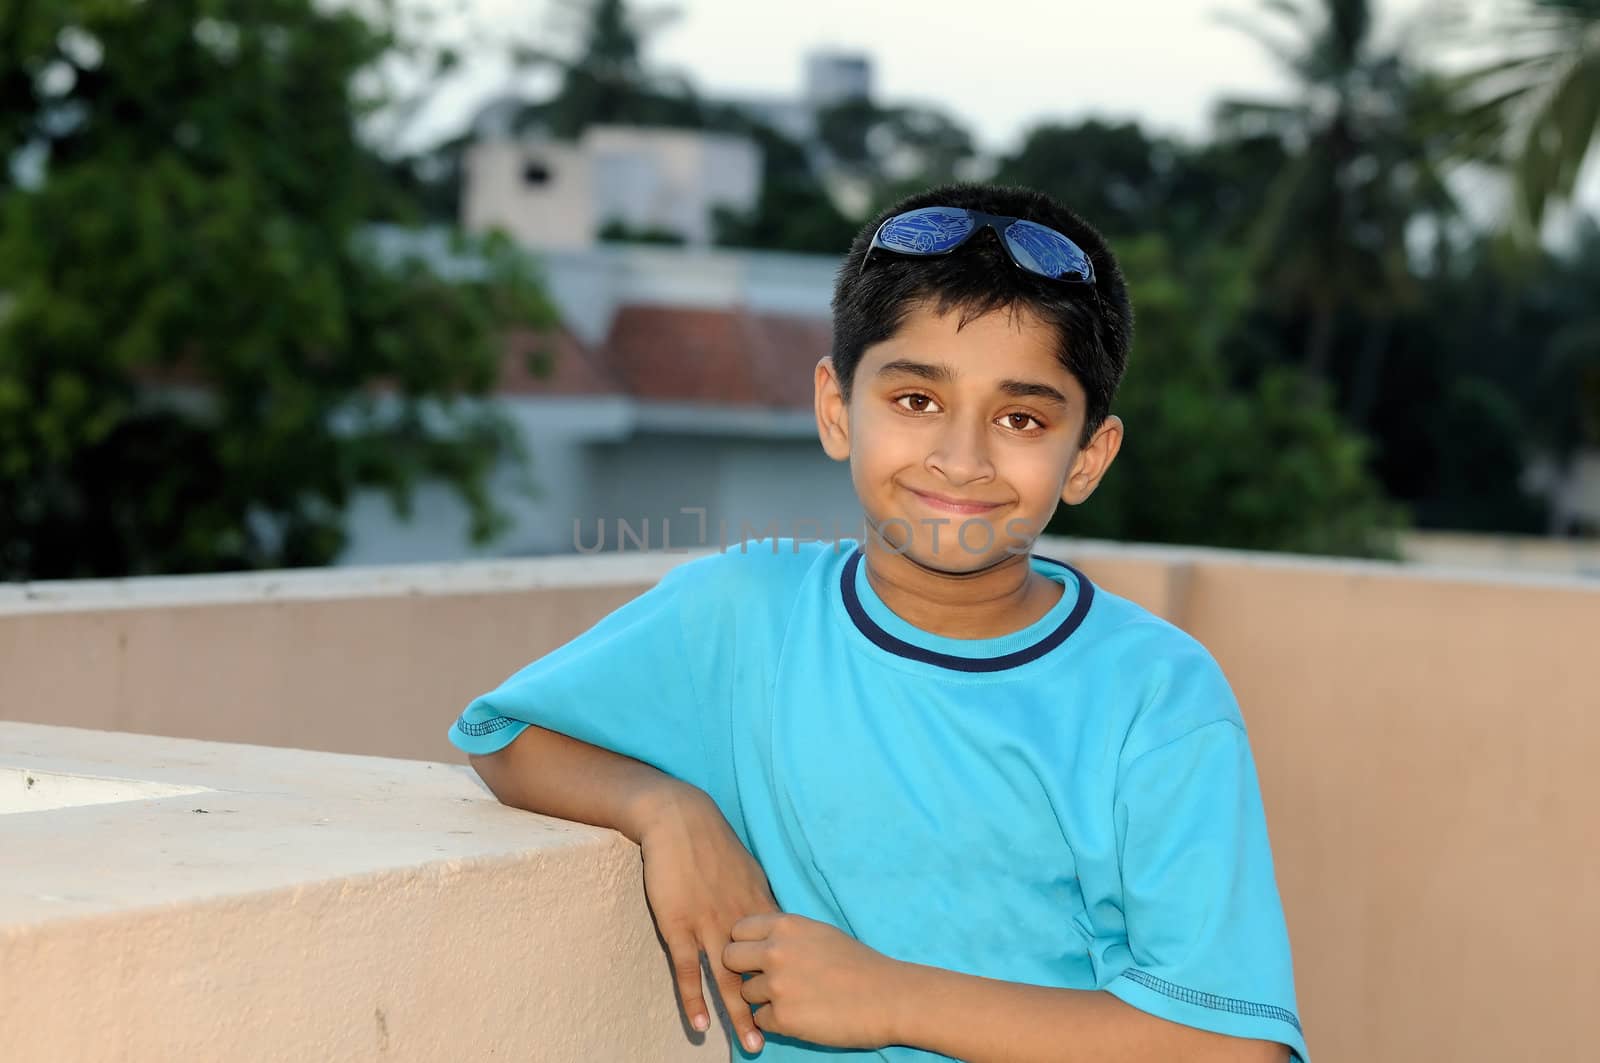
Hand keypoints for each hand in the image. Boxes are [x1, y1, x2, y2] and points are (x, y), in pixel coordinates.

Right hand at [636, 788, 781, 1054]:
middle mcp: (739, 919)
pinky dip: (695, 998)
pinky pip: (689, 969)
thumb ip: (760, 900)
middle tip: (790, 1035)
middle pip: (761, 972)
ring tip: (750, 1045)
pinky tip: (701, 1024)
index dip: (794, 979)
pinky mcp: (678, 925)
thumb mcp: (748, 870)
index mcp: (759, 906)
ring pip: (728, 978)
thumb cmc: (712, 843)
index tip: (811, 1004)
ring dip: (739, 1014)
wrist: (680, 819)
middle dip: (775, 1006)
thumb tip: (777, 922)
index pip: (782, 953)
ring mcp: (708, 924)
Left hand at [722, 912, 902, 1050]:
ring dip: (762, 999)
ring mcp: (777, 985)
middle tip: (765, 980)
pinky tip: (801, 1016)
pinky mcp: (782, 1017)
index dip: (744, 944)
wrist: (888, 996)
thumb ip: (787, 936)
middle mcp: (776, 951)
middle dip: (742, 970)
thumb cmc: (858, 964)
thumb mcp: (819, 934)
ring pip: (744, 993)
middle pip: (729, 957)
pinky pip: (760, 1020)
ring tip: (795, 999)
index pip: (738, 929)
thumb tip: (759, 943)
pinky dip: (775, 1022)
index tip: (756, 955)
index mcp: (786, 925)